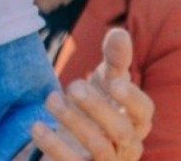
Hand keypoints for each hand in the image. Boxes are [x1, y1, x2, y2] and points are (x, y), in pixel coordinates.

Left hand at [31, 28, 153, 159]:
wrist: (72, 146)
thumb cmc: (96, 109)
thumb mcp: (104, 83)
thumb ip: (114, 60)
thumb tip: (120, 32)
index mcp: (134, 121)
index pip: (145, 112)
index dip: (133, 99)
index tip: (115, 81)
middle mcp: (125, 145)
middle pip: (121, 130)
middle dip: (97, 106)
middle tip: (72, 86)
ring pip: (99, 147)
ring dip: (73, 121)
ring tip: (50, 99)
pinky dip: (53, 146)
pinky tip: (36, 126)